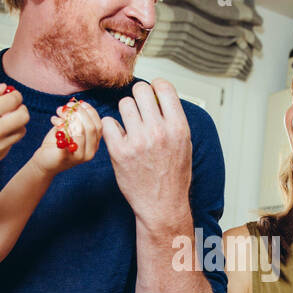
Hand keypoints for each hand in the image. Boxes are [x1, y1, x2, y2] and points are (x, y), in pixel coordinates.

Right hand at [0, 83, 28, 175]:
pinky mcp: (0, 156)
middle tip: (13, 108)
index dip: (15, 95)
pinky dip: (7, 136)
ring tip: (3, 121)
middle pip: (24, 116)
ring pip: (22, 130)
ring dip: (16, 123)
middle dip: (21, 108)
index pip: (14, 100)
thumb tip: (5, 87)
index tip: (11, 96)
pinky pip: (12, 142)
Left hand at [31, 98, 101, 175]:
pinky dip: (59, 125)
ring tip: (59, 112)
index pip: (99, 126)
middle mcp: (90, 153)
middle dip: (81, 113)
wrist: (46, 161)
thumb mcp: (70, 130)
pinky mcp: (64, 158)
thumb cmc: (59, 144)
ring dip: (68, 117)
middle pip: (91, 128)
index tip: (82, 103)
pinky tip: (54, 119)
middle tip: (69, 105)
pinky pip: (64, 138)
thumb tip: (73, 105)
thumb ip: (76, 120)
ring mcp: (78, 157)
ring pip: (79, 132)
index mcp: (94, 145)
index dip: (91, 113)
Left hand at [101, 80, 192, 229]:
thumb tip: (159, 97)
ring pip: (123, 104)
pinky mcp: (119, 152)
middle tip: (139, 108)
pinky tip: (119, 137)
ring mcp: (137, 141)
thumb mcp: (184, 144)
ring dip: (125, 112)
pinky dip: (112, 128)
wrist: (162, 205)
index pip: (164, 87)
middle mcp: (158, 131)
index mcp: (178, 127)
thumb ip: (173, 119)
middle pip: (140, 90)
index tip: (153, 93)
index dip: (156, 86)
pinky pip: (108, 123)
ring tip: (130, 126)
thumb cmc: (173, 176)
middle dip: (139, 96)